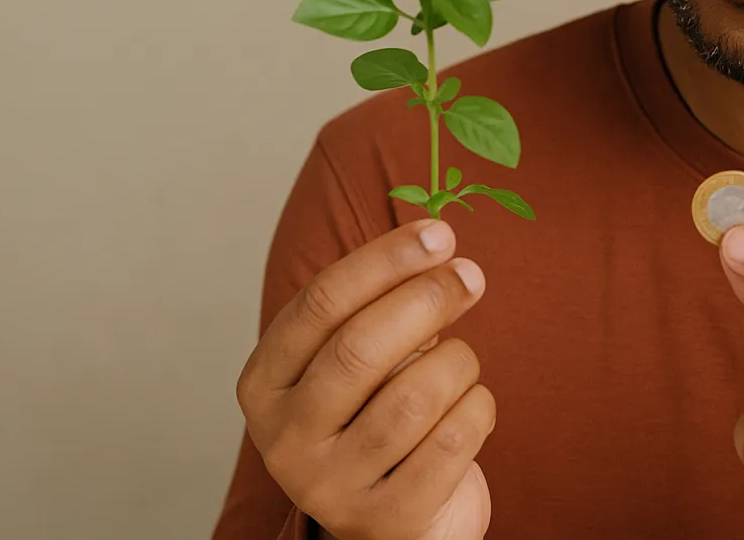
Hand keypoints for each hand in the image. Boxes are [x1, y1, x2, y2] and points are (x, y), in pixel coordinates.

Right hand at [236, 219, 495, 539]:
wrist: (399, 519)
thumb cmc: (383, 418)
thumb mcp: (363, 361)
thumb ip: (384, 304)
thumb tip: (437, 240)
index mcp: (265, 384)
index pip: (321, 303)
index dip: (386, 260)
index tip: (440, 234)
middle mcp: (284, 438)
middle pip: (361, 347)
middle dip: (428, 298)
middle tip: (471, 276)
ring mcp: (329, 486)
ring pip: (414, 395)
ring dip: (457, 364)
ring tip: (461, 366)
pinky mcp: (384, 519)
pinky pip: (452, 441)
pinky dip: (477, 409)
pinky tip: (471, 409)